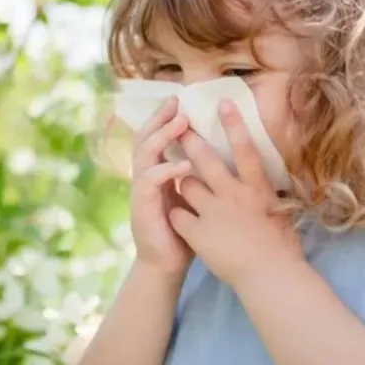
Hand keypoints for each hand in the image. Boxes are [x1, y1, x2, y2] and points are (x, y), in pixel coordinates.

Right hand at [129, 96, 194, 278]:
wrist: (167, 265)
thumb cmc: (184, 231)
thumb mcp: (192, 197)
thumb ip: (198, 176)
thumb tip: (223, 153)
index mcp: (157, 172)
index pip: (156, 137)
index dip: (165, 118)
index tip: (181, 100)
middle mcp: (144, 177)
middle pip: (145, 138)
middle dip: (159, 118)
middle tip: (175, 102)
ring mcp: (140, 191)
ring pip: (145, 155)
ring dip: (162, 137)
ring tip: (180, 124)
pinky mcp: (142, 208)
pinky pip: (150, 183)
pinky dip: (166, 171)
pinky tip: (182, 165)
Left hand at [168, 100, 304, 287]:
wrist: (270, 277)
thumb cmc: (282, 248)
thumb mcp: (280, 213)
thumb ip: (267, 194)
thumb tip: (265, 182)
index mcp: (257, 188)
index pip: (245, 149)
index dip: (233, 124)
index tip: (222, 103)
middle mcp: (234, 195)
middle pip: (206, 160)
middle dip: (190, 140)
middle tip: (179, 126)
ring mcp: (214, 213)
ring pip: (187, 184)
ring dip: (183, 182)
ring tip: (182, 183)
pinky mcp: (198, 233)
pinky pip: (178, 214)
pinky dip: (177, 214)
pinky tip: (177, 217)